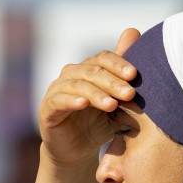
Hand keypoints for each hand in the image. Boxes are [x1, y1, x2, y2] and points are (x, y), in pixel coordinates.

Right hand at [38, 28, 139, 165]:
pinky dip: (71, 100)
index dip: (118, 64)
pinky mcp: (47, 109)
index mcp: (88, 70)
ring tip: (112, 105)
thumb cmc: (98, 123)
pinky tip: (83, 104)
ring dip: (96, 94)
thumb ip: (123, 72)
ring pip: (77, 85)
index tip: (135, 75)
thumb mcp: (116, 100)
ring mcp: (57, 91)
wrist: (77, 152)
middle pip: (91, 70)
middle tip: (130, 93)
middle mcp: (71, 75)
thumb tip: (133, 30)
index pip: (102, 59)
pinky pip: (58, 100)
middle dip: (112, 82)